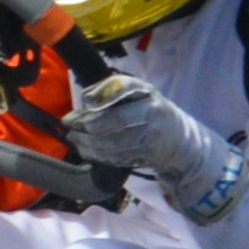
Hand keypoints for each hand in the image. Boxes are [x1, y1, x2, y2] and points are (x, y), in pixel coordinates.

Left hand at [68, 72, 245, 223]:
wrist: (179, 140)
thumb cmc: (152, 109)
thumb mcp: (139, 91)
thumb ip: (113, 89)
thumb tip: (86, 99)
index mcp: (147, 98)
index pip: (119, 101)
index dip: (95, 107)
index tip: (78, 109)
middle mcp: (150, 119)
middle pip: (113, 126)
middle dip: (86, 128)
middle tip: (70, 127)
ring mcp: (147, 142)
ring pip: (111, 146)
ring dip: (87, 144)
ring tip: (73, 138)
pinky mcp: (142, 159)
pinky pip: (114, 158)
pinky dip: (95, 155)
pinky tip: (85, 149)